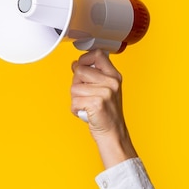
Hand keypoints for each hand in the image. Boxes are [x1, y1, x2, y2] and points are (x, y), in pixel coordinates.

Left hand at [70, 49, 136, 167]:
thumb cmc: (106, 113)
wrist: (113, 134)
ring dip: (75, 99)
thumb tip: (75, 64)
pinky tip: (85, 113)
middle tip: (86, 95)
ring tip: (87, 105)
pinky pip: (74, 101)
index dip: (84, 59)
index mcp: (114, 76)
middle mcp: (111, 82)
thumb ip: (92, 76)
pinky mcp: (97, 103)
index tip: (81, 67)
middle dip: (76, 84)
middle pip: (80, 71)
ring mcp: (105, 92)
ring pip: (74, 87)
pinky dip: (75, 109)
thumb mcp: (105, 89)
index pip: (97, 55)